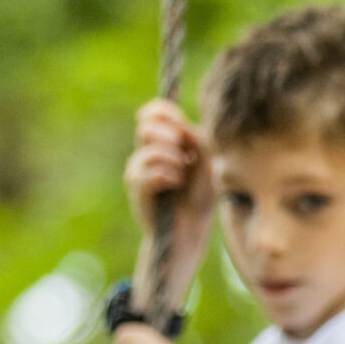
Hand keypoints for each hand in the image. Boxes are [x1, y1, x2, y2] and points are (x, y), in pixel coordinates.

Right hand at [123, 98, 215, 298]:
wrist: (190, 231)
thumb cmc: (199, 196)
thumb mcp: (207, 163)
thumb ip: (198, 139)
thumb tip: (180, 127)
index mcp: (161, 142)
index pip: (154, 112)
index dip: (165, 113)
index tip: (181, 125)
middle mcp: (144, 153)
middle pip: (147, 128)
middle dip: (172, 139)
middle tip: (184, 157)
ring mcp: (137, 171)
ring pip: (153, 151)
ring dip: (175, 163)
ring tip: (182, 177)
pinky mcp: (136, 189)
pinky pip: (151, 172)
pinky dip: (169, 176)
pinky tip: (176, 186)